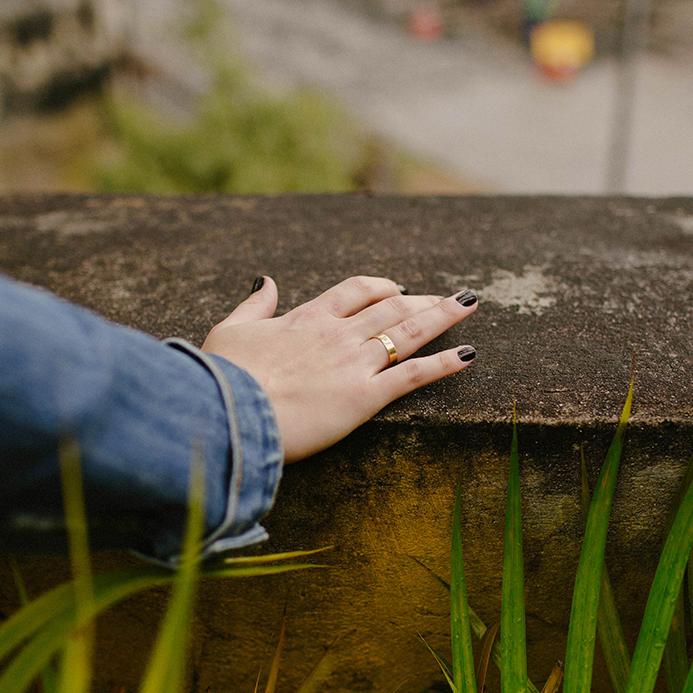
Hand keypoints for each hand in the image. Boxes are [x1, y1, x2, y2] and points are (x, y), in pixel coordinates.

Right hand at [202, 276, 477, 462]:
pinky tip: (468, 354)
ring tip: (469, 305)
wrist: (229, 411)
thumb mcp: (230, 330)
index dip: (382, 287)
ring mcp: (355, 363)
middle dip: (425, 300)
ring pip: (409, 332)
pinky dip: (444, 363)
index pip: (355, 290)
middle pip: (392, 307)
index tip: (398, 288)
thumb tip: (266, 281)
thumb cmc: (223, 375)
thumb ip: (254, 305)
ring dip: (443, 316)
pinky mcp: (365, 397)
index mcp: (308, 317)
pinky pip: (414, 375)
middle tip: (450, 298)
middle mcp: (338, 334)